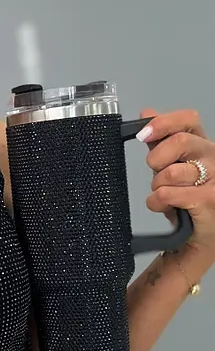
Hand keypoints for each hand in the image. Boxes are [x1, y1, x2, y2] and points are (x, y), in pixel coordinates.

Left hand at [138, 108, 214, 258]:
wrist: (200, 237)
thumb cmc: (188, 201)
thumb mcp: (173, 167)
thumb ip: (161, 142)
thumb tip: (148, 113)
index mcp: (203, 145)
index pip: (189, 119)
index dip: (164, 122)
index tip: (144, 134)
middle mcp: (214, 157)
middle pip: (180, 141)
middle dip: (157, 159)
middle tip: (156, 172)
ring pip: (170, 173)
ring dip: (158, 187)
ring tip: (166, 196)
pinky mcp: (210, 199)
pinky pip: (167, 194)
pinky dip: (157, 203)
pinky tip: (167, 208)